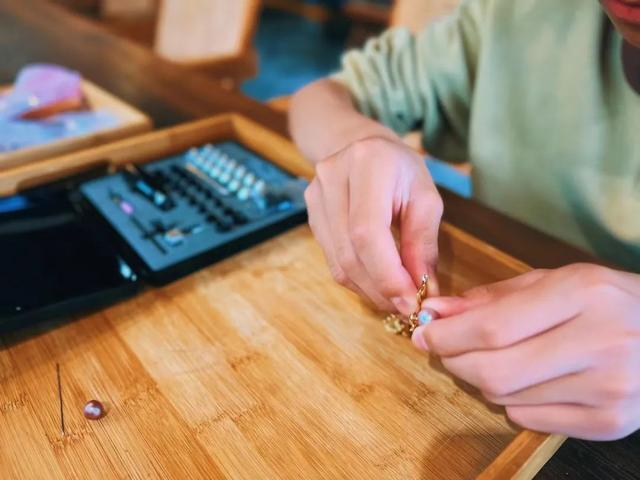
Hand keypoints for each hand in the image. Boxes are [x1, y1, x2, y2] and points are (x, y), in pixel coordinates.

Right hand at [305, 136, 441, 313]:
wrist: (360, 145)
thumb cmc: (400, 170)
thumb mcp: (425, 198)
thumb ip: (423, 243)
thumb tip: (424, 289)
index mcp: (367, 165)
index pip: (367, 233)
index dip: (387, 274)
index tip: (412, 301)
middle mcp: (332, 179)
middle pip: (350, 253)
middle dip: (381, 288)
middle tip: (408, 307)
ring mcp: (315, 198)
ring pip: (339, 263)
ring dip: (370, 290)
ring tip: (396, 298)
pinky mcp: (310, 215)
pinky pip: (333, 261)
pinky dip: (358, 280)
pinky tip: (377, 283)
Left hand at [412, 264, 639, 439]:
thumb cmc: (605, 301)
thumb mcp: (554, 281)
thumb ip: (492, 298)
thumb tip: (435, 313)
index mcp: (583, 295)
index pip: (493, 327)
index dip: (447, 335)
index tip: (423, 332)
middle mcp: (600, 343)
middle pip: (493, 371)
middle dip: (453, 361)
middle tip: (442, 349)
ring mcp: (608, 390)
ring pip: (505, 398)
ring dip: (479, 380)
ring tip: (488, 358)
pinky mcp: (610, 423)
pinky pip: (529, 419)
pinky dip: (510, 401)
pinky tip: (524, 379)